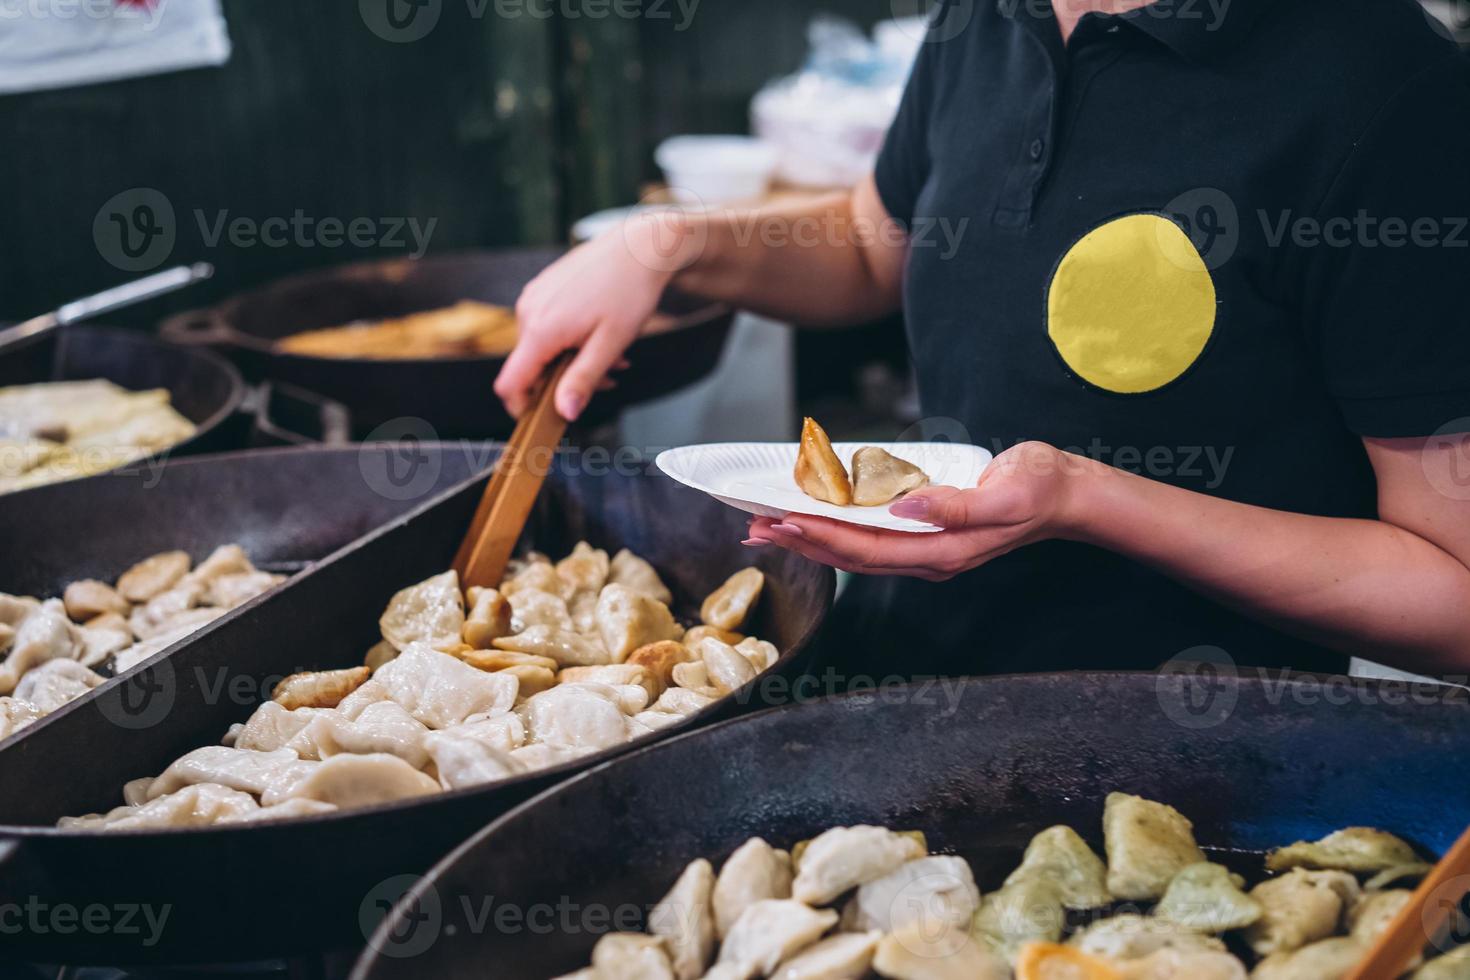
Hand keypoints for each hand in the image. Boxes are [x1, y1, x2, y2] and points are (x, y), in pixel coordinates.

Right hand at [495, 211, 701, 419]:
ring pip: (542, 346)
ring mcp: (534, 297)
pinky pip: (547, 325)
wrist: (640, 246)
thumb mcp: (610, 344)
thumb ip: (583, 380)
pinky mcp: (544, 288)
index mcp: (540, 329)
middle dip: (564, 380)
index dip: (522, 406)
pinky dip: (570, 338)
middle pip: (530, 366)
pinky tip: (600, 333)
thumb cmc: (629, 292)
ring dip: (572, 359)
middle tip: (607, 378)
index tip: (547, 416)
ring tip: (613, 354)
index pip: (510, 383)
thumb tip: (564, 412)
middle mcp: (528, 311)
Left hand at [744, 442, 1087, 580]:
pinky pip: (871, 538)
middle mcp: (927, 556)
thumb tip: (907, 506)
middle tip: (756, 527)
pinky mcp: (926, 533)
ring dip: (812, 540)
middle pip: (851, 555)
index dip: (821, 536)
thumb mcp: (1005, 493)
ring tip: (771, 528)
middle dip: (801, 542)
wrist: (1066, 493)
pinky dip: (837, 531)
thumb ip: (956, 505)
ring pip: (856, 550)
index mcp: (941, 550)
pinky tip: (817, 521)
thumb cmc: (1037, 488)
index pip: (866, 548)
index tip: (783, 521)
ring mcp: (926, 548)